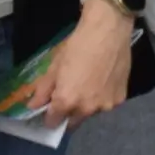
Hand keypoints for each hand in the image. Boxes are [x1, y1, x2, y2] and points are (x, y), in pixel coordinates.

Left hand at [23, 0, 133, 126]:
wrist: (108, 31)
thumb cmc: (77, 45)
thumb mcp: (54, 66)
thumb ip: (43, 90)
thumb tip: (33, 106)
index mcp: (66, 102)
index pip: (52, 122)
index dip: (49, 115)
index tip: (50, 107)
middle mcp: (86, 110)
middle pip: (72, 122)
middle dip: (68, 112)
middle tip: (69, 94)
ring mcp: (105, 106)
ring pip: (90, 113)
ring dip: (86, 105)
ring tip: (89, 84)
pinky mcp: (120, 99)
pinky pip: (106, 104)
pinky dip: (102, 97)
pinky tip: (103, 80)